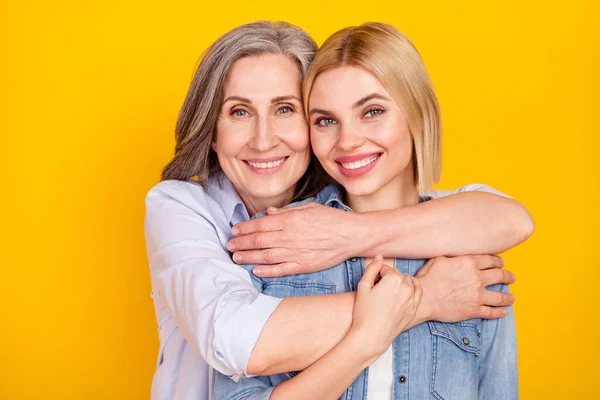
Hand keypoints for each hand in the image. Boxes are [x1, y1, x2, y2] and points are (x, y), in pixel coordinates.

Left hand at [227, 203, 362, 276]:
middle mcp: (290, 236)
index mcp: (291, 220)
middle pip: (259, 240)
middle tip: (229, 245)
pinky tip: (256, 271)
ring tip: (236, 257)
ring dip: (249, 257)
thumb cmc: (331, 219)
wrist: (351, 235)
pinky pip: (282, 269)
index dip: (245, 228)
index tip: (235, 230)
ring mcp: (297, 252)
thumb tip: (269, 213)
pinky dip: (267, 271)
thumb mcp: (309, 208)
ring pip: (266, 256)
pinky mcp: (304, 265)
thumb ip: (287, 212)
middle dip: (242, 243)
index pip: (261, 224)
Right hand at [350, 255, 421, 362]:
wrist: (371, 336)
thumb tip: (379, 256)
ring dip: (400, 281)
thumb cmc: (364, 312)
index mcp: (393, 279)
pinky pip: (418, 292)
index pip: (385, 269)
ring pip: (408, 282)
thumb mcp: (363, 286)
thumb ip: (372, 268)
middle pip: (397, 275)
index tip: (371, 282)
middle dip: (388, 277)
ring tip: (389, 288)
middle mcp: (406, 287)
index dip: (376, 273)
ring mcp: (412, 299)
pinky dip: (414, 287)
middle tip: (377, 288)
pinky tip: (409, 285)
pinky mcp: (414, 309)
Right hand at [415, 255, 515, 323]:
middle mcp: (477, 278)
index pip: (491, 260)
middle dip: (508, 276)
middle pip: (500, 276)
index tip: (501, 263)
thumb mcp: (439, 259)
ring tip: (512, 297)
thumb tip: (458, 255)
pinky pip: (491, 312)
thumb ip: (453, 256)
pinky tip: (504, 311)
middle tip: (511, 278)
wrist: (424, 298)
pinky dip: (500, 312)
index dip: (498, 262)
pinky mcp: (474, 310)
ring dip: (508, 296)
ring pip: (500, 296)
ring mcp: (477, 296)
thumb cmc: (428, 277)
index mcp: (469, 263)